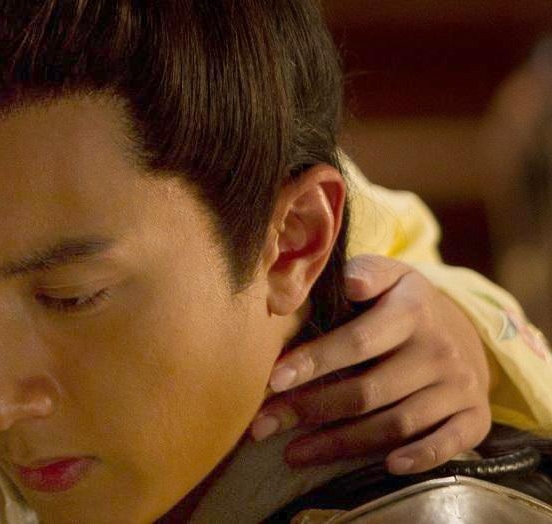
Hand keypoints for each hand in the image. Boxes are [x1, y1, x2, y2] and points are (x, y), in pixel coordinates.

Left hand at [249, 254, 491, 473]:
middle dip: (312, 409)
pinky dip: (419, 458)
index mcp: (412, 310)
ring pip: (396, 424)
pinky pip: (447, 445)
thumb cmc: (405, 302)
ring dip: (341, 444)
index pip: (358, 341)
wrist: (466, 330)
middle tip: (264, 424)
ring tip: (292, 452)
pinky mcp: (475, 418)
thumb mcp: (390, 274)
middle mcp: (438, 350)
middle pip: (369, 390)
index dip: (315, 361)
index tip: (273, 380)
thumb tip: (348, 281)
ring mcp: (458, 387)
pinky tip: (385, 467)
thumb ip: (365, 272)